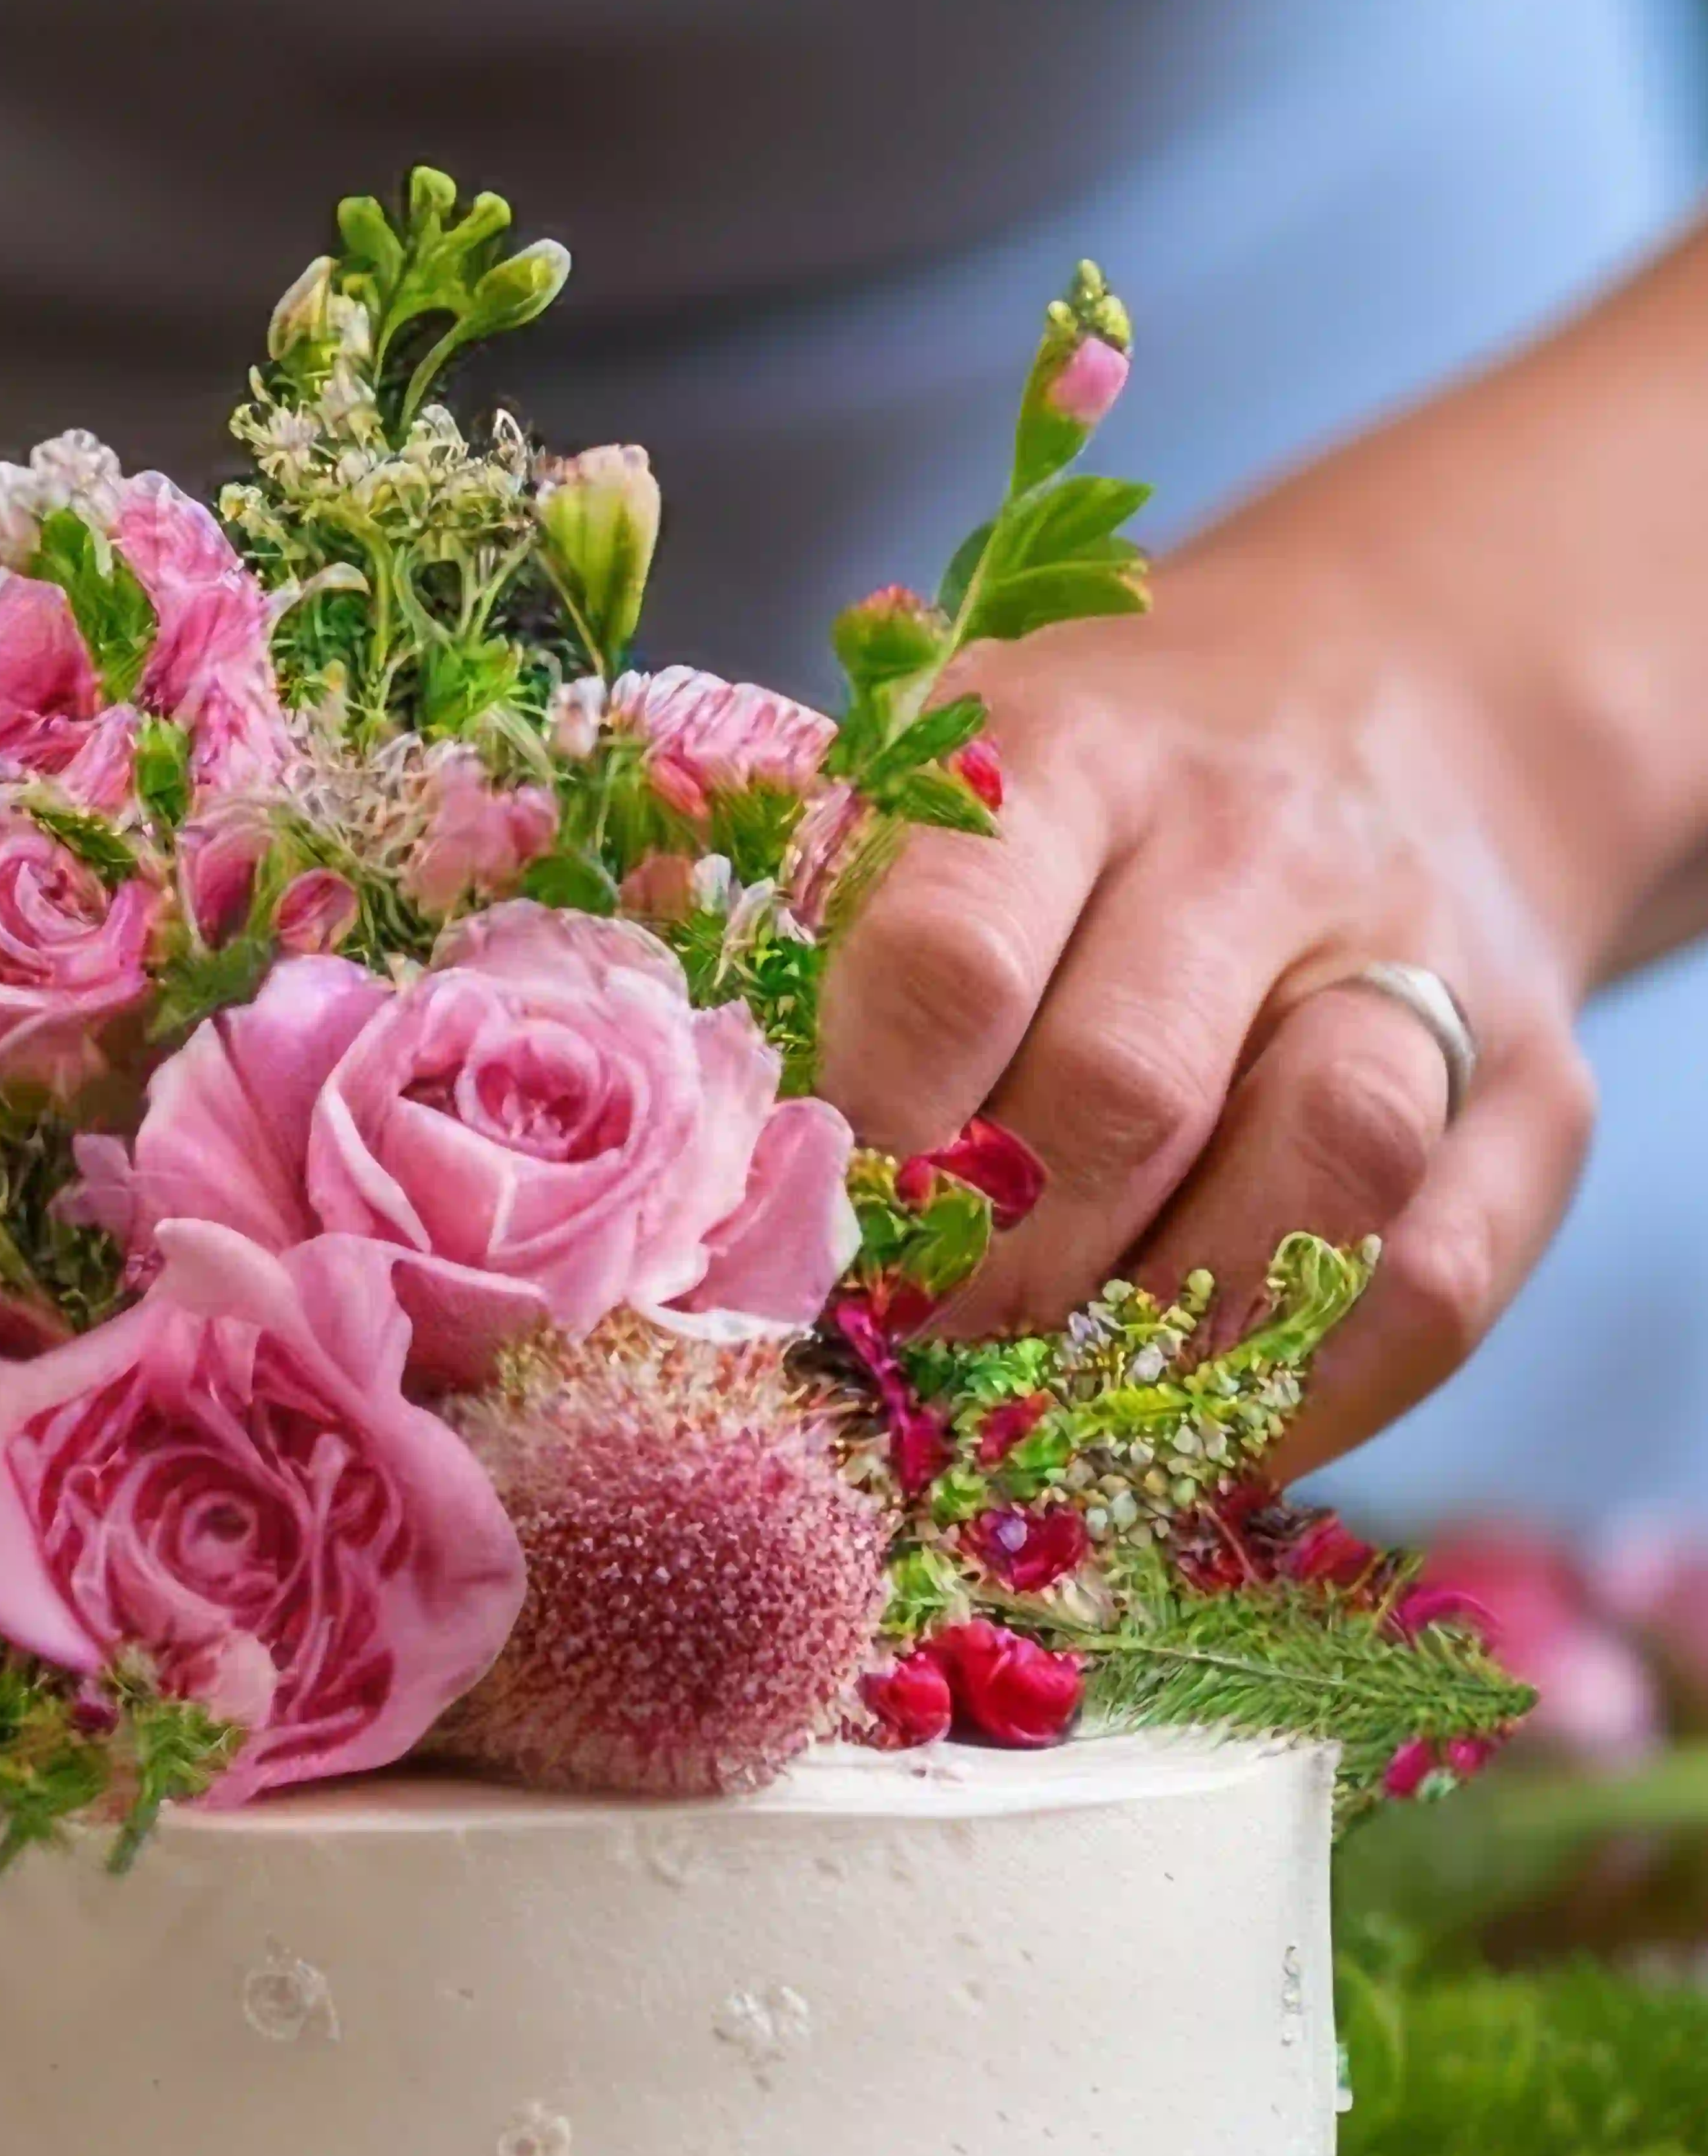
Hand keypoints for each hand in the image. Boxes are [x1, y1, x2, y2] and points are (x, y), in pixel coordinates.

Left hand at [814, 509, 1597, 1478]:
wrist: (1386, 709)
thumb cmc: (1088, 802)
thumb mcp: (935, 783)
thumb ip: (790, 914)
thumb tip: (620, 1086)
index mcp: (1070, 753)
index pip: (948, 962)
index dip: (856, 1146)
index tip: (780, 1264)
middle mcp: (1258, 843)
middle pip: (1123, 1096)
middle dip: (984, 1278)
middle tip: (892, 1372)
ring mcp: (1419, 964)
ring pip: (1309, 1183)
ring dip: (1150, 1346)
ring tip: (1031, 1423)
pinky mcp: (1535, 1093)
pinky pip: (1428, 1287)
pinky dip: (1300, 1402)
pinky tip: (1180, 1446)